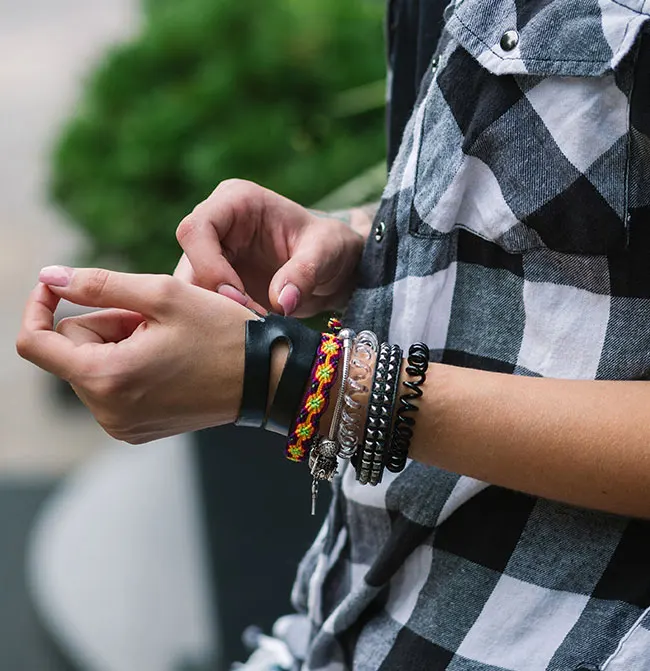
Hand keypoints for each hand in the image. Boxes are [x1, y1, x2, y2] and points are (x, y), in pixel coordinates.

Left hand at [16, 266, 253, 443]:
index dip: (39, 305)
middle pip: (72, 350)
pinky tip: (168, 358)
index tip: (59, 285)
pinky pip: (113, 387)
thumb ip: (98, 283)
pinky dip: (130, 365)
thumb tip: (48, 277)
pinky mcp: (137, 430)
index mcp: (108, 378)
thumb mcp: (163, 295)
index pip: (36, 342)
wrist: (267, 379)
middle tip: (153, 317)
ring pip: (93, 366)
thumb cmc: (223, 333)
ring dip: (119, 343)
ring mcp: (122, 426)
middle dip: (104, 324)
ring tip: (167, 338)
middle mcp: (107, 412)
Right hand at [174, 179, 365, 316]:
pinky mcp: (216, 284)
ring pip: (189, 291)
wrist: (335, 268)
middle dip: (210, 299)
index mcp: (236, 201)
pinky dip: (220, 324)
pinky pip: (203, 307)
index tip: (238, 299)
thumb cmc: (332, 247)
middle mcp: (216, 226)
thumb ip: (305, 272)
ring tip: (252, 329)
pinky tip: (247, 334)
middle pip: (186, 264)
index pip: (196, 230)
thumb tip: (281, 301)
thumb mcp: (328, 252)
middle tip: (246, 322)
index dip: (209, 267)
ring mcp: (213, 256)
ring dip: (214, 316)